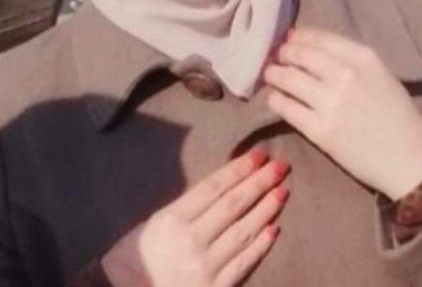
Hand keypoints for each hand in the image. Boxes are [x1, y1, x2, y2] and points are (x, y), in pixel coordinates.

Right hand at [102, 150, 289, 286]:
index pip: (214, 188)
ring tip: (283, 190)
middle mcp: (190, 241)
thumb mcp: (155, 223)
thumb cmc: (138, 256)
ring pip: (244, 232)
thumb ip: (188, 207)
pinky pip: (244, 263)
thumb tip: (224, 187)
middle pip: (233, 205)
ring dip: (267, 209)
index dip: (239, 169)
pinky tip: (275, 228)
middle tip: (281, 165)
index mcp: (172, 219)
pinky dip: (261, 245)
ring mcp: (205, 267)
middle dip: (260, 182)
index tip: (259, 154)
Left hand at [263, 29, 421, 200]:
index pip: (320, 38)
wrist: (409, 159)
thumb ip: (351, 60)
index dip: (299, 38)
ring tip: (271, 76)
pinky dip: (275, 100)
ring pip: (287, 78)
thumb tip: (310, 45)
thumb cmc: (397, 116)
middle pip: (299, 55)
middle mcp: (346, 75)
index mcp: (365, 59)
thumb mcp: (382, 75)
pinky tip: (275, 99)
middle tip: (276, 59)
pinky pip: (285, 108)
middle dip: (283, 54)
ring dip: (273, 75)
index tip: (289, 40)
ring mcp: (331, 103)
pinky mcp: (320, 130)